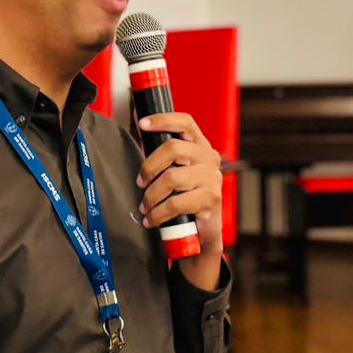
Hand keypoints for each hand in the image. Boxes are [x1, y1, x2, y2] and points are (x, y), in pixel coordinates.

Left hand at [136, 112, 223, 257]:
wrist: (203, 233)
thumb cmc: (185, 199)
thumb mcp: (177, 173)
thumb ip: (164, 157)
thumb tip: (140, 131)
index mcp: (201, 146)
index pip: (185, 122)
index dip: (163, 120)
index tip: (142, 124)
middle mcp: (210, 158)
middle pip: (173, 148)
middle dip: (149, 167)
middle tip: (140, 183)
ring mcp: (213, 178)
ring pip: (172, 178)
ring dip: (151, 195)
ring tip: (145, 207)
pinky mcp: (210, 199)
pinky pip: (175, 203)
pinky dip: (158, 213)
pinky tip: (151, 219)